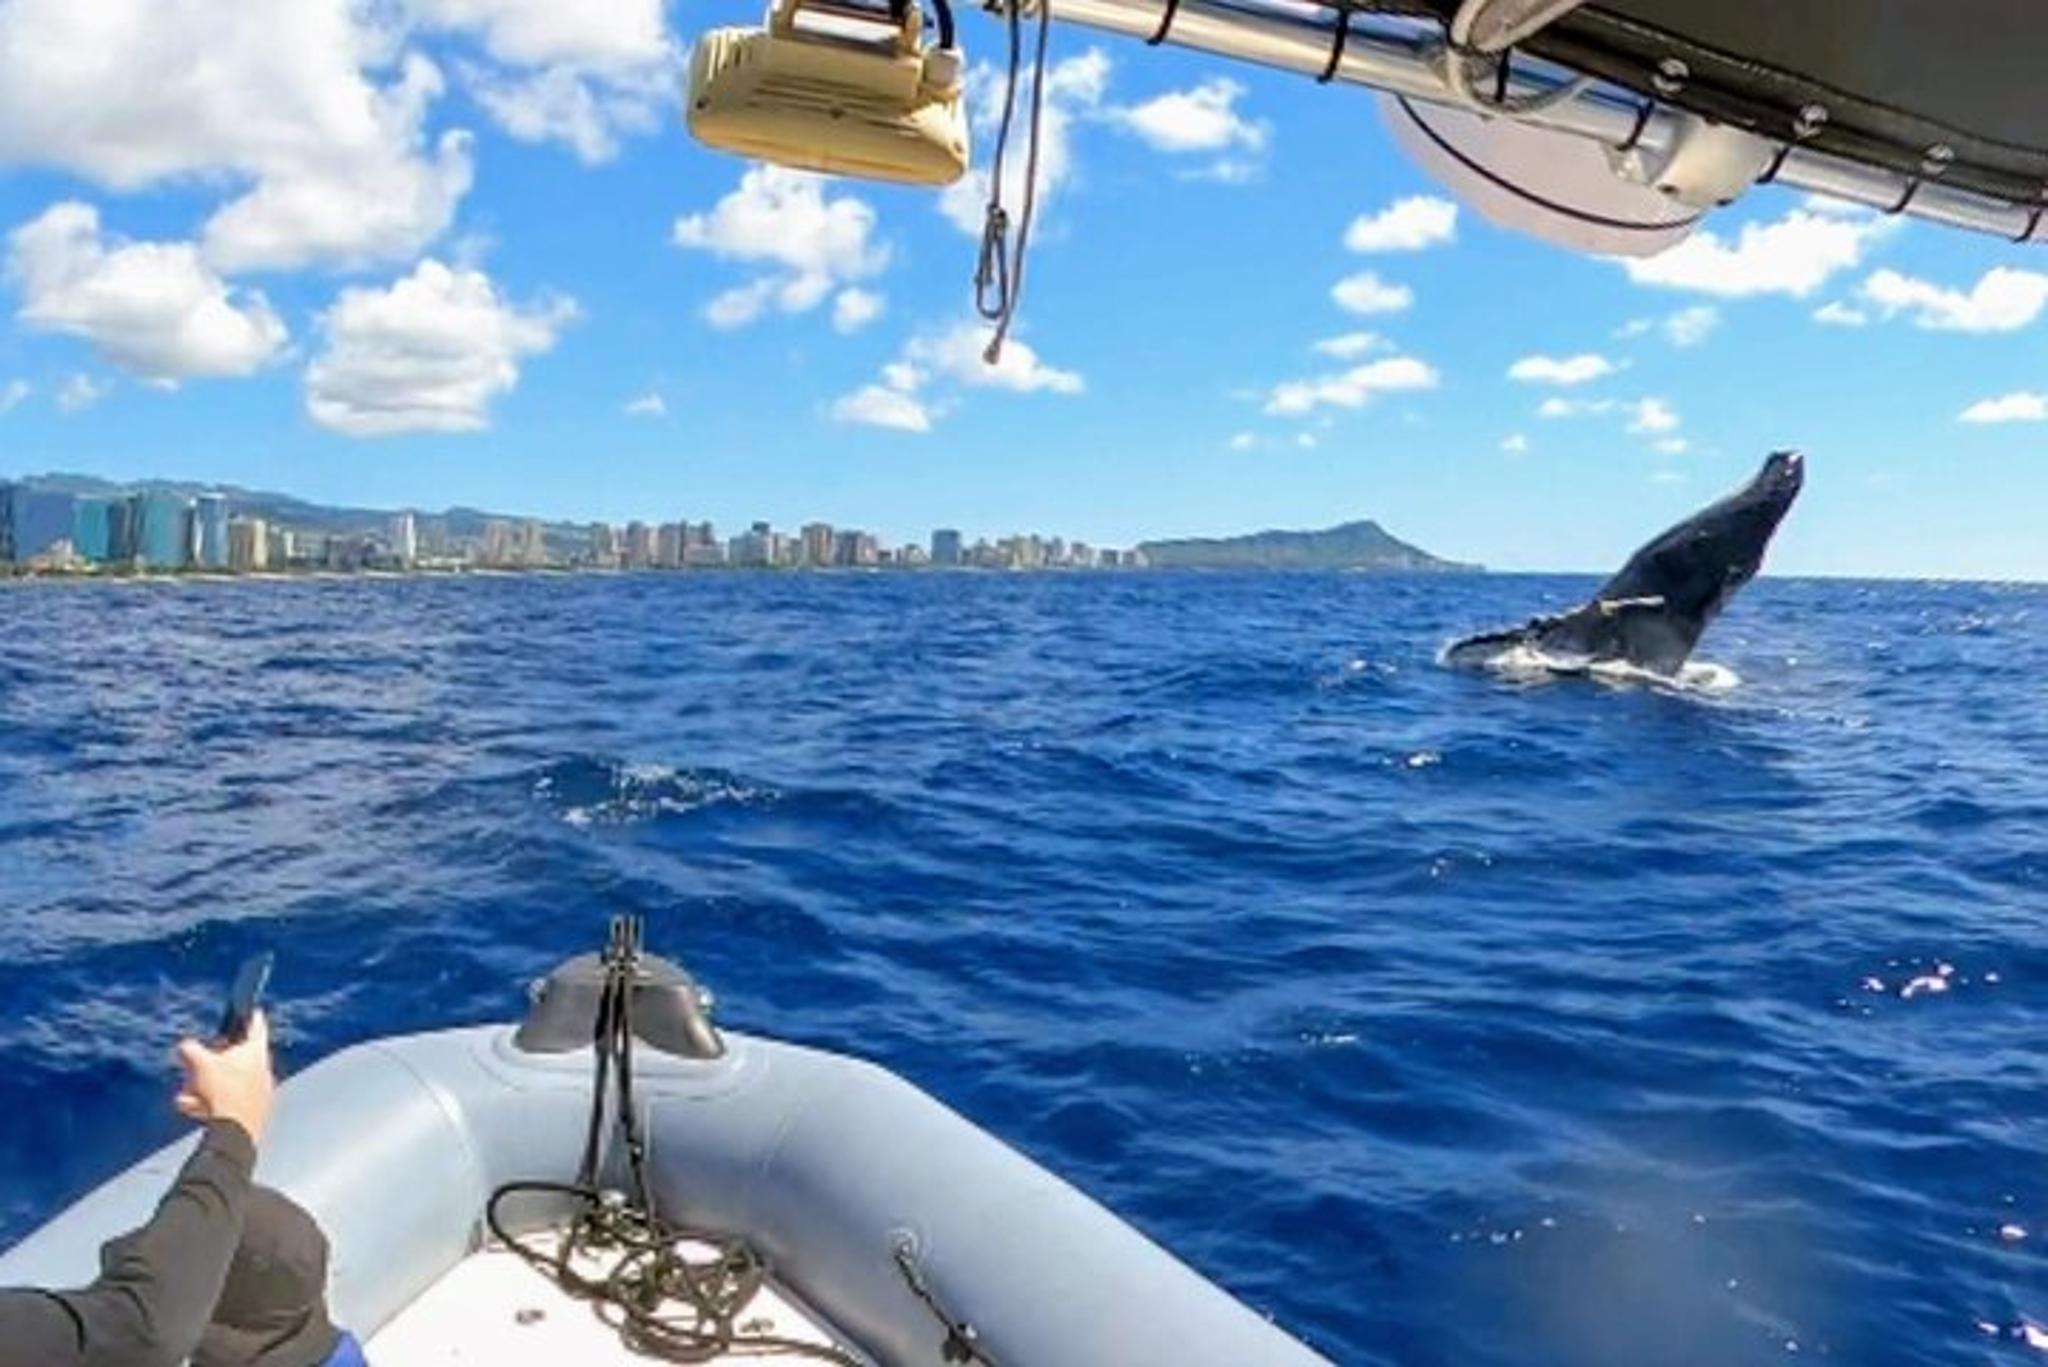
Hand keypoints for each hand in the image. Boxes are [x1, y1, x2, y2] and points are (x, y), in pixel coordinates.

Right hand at [173, 1010, 275, 1144]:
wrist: (236, 1131)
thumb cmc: (224, 1092)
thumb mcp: (200, 1064)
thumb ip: (189, 1049)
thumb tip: (185, 1046)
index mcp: (256, 1052)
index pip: (256, 1025)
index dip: (251, 1015)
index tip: (252, 1010)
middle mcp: (262, 1069)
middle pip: (234, 1058)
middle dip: (208, 1065)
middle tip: (194, 1070)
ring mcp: (260, 1090)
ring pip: (225, 1081)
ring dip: (202, 1087)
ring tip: (188, 1096)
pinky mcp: (253, 1110)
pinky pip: (227, 1100)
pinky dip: (209, 1103)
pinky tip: (194, 1109)